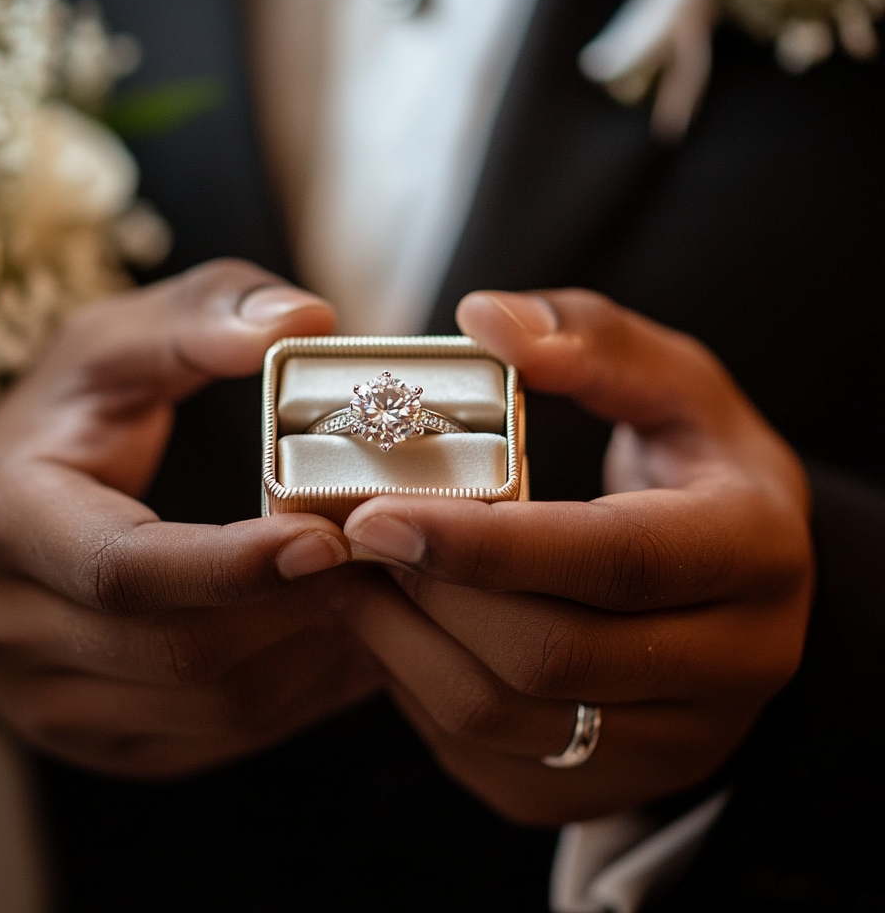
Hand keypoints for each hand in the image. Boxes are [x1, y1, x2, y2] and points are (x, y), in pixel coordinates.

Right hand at [0, 259, 378, 777]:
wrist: (8, 507)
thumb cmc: (68, 414)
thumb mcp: (115, 341)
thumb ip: (204, 314)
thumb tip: (304, 319)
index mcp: (5, 523)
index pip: (123, 570)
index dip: (232, 563)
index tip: (326, 534)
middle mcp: (9, 630)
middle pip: (179, 652)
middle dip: (296, 609)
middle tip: (382, 559)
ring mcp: (50, 700)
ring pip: (213, 708)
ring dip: (312, 655)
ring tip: (377, 593)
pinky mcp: (101, 737)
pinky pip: (220, 737)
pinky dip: (300, 692)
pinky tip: (347, 637)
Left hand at [340, 289, 813, 824]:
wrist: (745, 584)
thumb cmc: (701, 468)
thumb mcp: (676, 383)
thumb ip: (590, 338)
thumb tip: (485, 319)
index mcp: (754, 551)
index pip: (612, 558)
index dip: (483, 542)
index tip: (374, 514)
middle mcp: (735, 665)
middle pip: (550, 653)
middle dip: (427, 594)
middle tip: (350, 539)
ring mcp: (676, 743)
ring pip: (507, 720)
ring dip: (404, 647)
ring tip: (352, 578)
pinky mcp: (614, 783)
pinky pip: (490, 756)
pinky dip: (420, 691)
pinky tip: (398, 628)